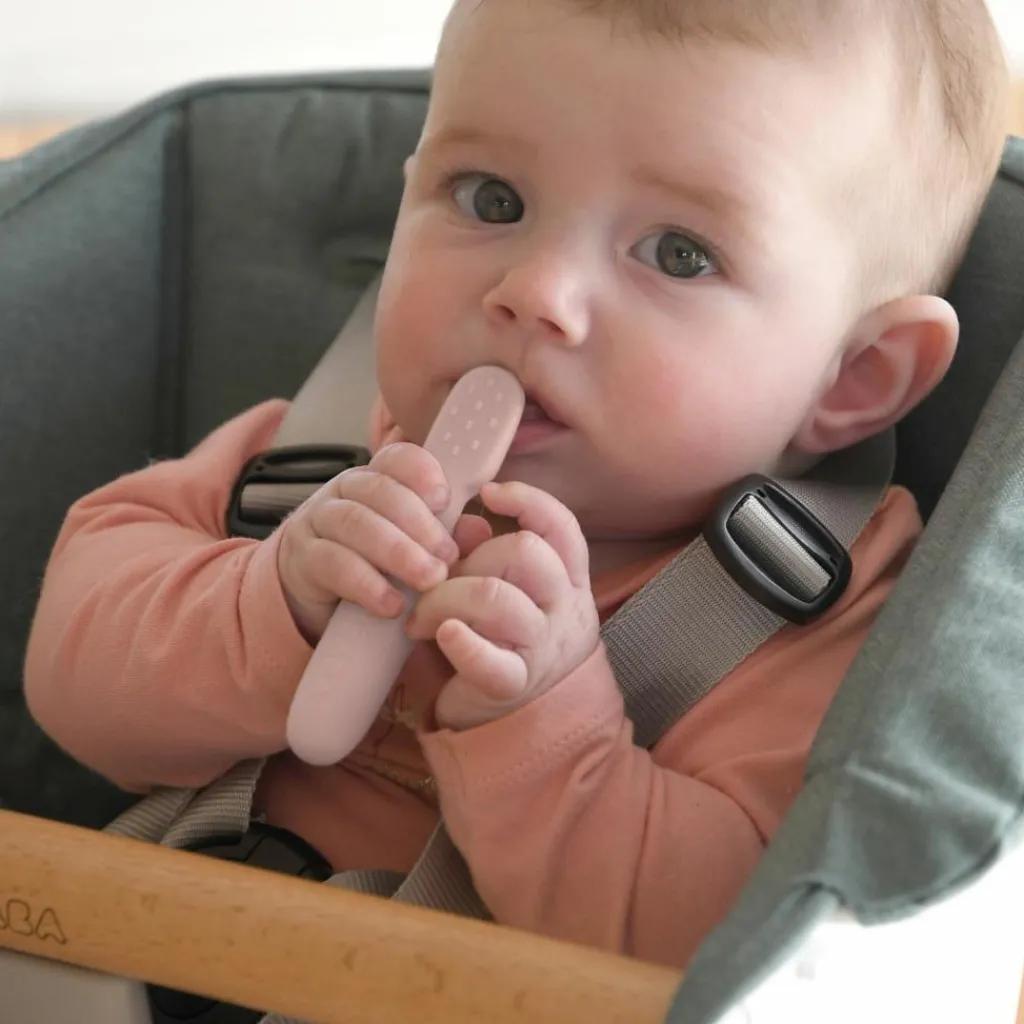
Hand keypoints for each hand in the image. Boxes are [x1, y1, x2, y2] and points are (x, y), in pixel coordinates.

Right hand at [277, 443, 463, 643]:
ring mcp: (319, 521)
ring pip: (356, 523)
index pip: (396, 458)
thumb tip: (478, 530)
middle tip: (447, 558)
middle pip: (379, 490)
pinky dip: (367, 584)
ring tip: (428, 581)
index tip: (445, 500)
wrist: (319, 601)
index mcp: (376, 479)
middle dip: (419, 524)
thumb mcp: (416, 551)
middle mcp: (344, 492)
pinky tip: (392, 605)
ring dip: (397, 552)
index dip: (421, 472)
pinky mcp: (303, 559)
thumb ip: (447, 538)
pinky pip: (333, 563)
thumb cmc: (377, 568)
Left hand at [407, 481, 598, 729]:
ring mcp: (544, 648)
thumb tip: (466, 522)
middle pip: (526, 552)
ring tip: (419, 619)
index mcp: (567, 580)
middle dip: (471, 558)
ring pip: (499, 598)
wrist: (523, 723)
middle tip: (436, 581)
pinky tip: (442, 635)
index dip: (529, 501)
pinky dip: (461, 642)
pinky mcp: (515, 685)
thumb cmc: (505, 643)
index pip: (562, 526)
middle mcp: (564, 609)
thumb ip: (486, 555)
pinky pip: (491, 659)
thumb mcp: (505, 592)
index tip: (488, 494)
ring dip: (446, 599)